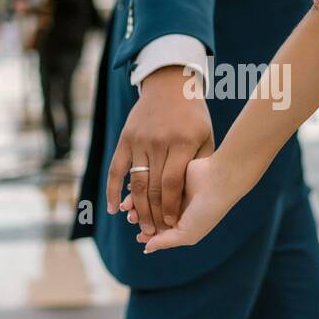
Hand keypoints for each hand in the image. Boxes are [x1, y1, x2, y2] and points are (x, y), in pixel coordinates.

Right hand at [105, 65, 212, 236]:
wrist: (170, 85)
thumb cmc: (193, 116)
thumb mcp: (205, 138)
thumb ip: (199, 165)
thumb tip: (193, 199)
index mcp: (181, 144)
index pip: (172, 184)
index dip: (171, 207)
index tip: (172, 226)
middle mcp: (158, 143)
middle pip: (152, 188)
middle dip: (154, 214)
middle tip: (155, 233)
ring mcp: (139, 141)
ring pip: (134, 183)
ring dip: (136, 209)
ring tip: (140, 226)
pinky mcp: (125, 139)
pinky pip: (115, 170)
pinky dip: (113, 191)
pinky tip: (115, 209)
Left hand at [131, 155, 238, 252]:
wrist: (217, 180)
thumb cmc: (206, 210)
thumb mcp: (187, 233)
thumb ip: (166, 241)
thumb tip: (147, 248)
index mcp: (183, 224)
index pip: (159, 232)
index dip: (147, 234)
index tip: (140, 235)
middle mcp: (177, 209)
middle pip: (152, 216)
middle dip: (140, 218)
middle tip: (132, 218)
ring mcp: (173, 192)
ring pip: (149, 200)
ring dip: (137, 204)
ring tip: (129, 206)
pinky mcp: (169, 176)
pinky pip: (151, 183)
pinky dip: (142, 188)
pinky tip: (133, 191)